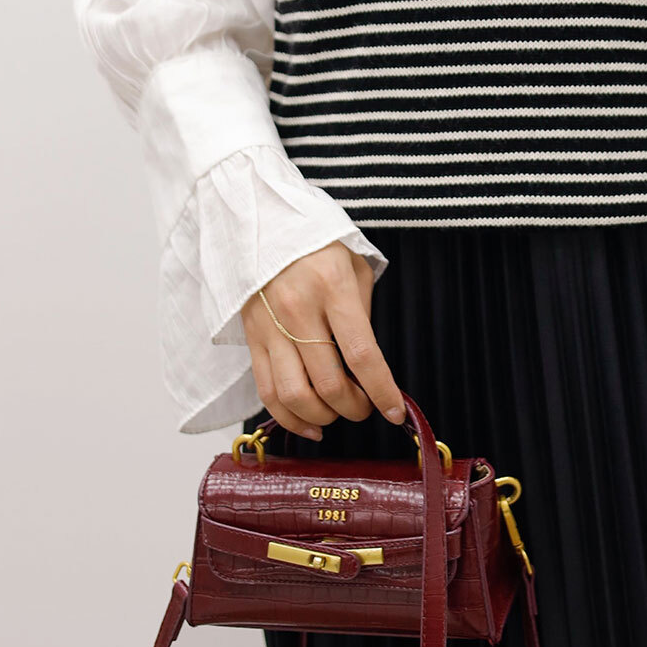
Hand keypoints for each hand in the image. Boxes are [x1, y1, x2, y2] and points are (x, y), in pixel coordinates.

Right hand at [240, 240, 406, 440]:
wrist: (264, 223)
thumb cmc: (317, 242)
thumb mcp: (354, 265)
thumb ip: (362, 312)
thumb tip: (365, 364)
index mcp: (332, 287)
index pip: (361, 354)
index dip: (381, 390)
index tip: (395, 410)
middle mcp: (299, 310)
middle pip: (329, 383)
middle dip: (355, 408)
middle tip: (367, 407)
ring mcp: (270, 327)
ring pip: (294, 396)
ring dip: (323, 417)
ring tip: (338, 413)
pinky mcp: (251, 339)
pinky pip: (267, 392)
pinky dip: (289, 418)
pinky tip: (310, 423)